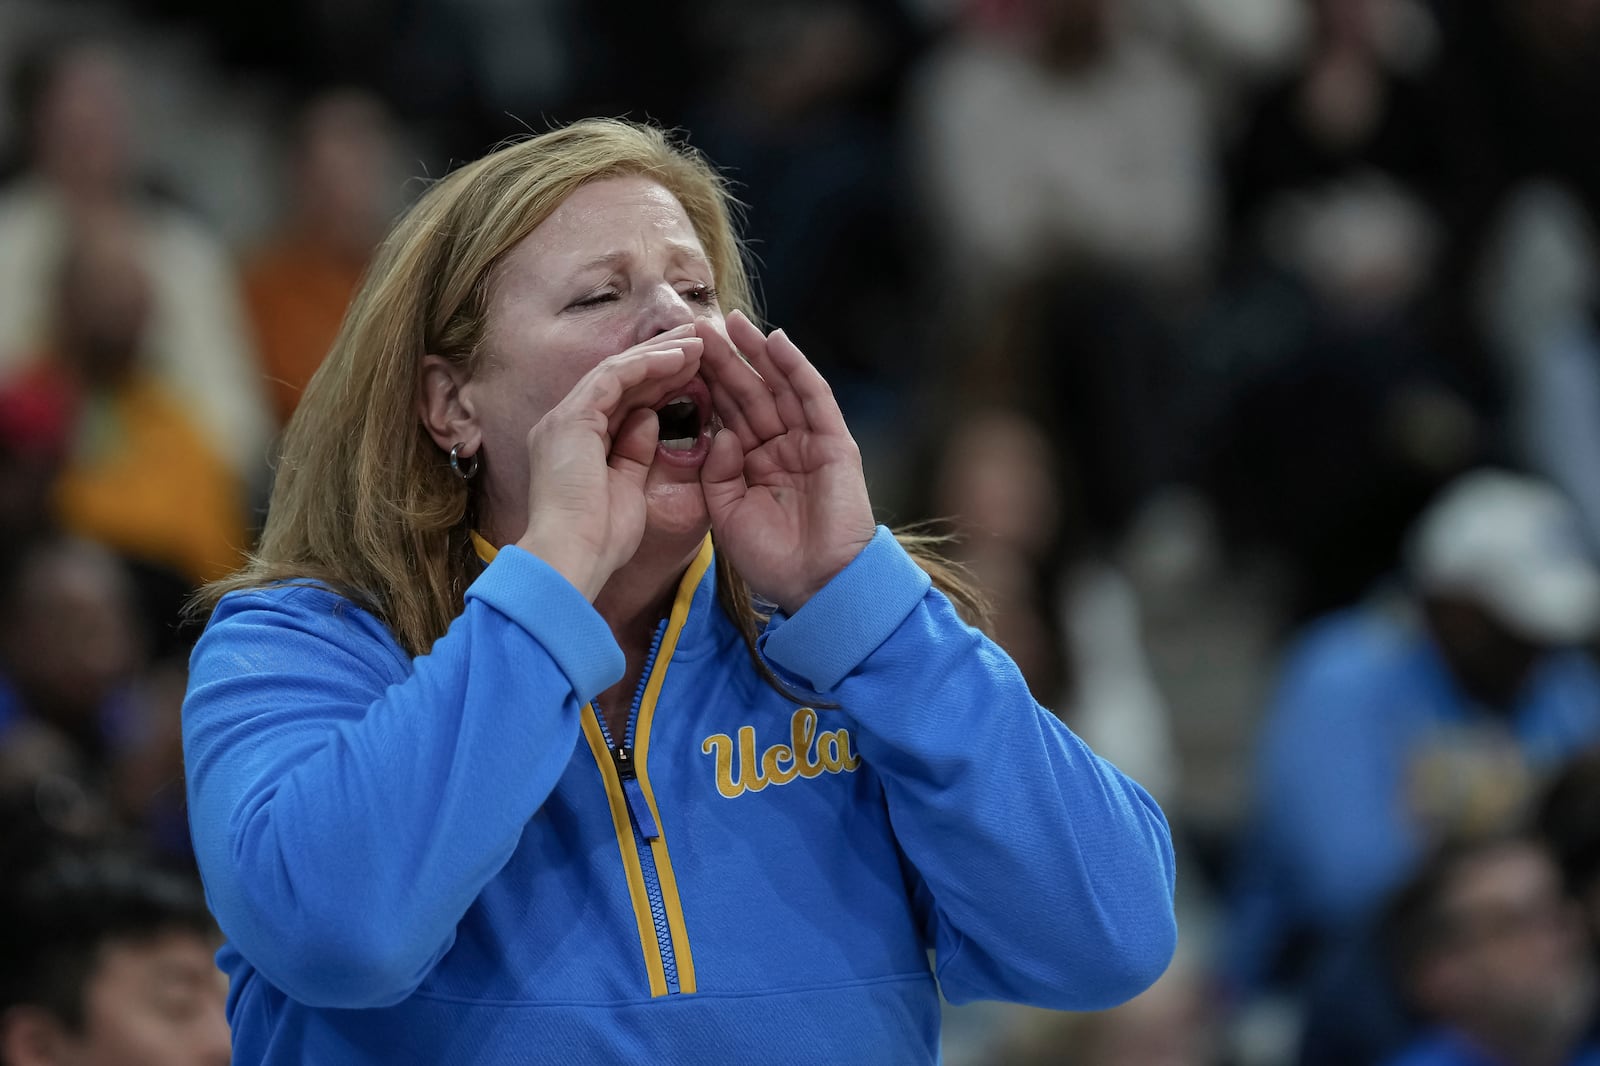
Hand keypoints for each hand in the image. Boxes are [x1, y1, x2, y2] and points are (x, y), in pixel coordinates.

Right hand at [517, 325, 703, 598]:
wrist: (571, 558)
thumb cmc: (600, 540)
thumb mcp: (627, 488)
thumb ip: (634, 452)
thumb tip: (649, 420)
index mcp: (575, 445)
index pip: (622, 402)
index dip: (658, 383)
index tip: (693, 374)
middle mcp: (563, 425)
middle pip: (618, 380)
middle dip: (660, 359)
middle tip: (698, 342)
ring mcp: (564, 420)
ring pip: (617, 371)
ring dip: (659, 355)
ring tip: (697, 342)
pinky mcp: (572, 419)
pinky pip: (614, 378)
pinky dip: (647, 366)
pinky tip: (679, 358)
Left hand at [699, 311, 874, 614]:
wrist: (816, 586)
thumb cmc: (771, 559)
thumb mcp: (726, 512)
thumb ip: (716, 470)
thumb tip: (717, 431)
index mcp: (752, 463)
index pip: (725, 413)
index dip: (702, 384)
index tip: (674, 356)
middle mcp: (780, 446)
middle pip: (748, 392)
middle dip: (722, 359)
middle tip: (695, 325)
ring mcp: (808, 442)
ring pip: (778, 386)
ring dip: (755, 352)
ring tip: (730, 321)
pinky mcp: (833, 443)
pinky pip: (813, 397)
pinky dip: (795, 368)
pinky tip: (775, 341)